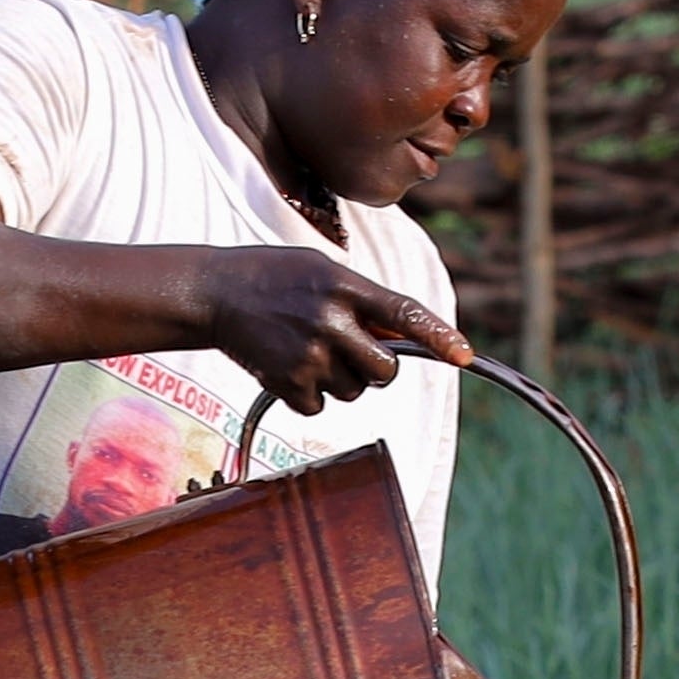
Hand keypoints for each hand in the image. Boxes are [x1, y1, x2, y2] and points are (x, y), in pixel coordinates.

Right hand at [183, 244, 462, 407]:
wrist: (213, 292)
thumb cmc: (275, 277)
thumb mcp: (323, 271)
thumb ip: (364, 300)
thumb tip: (402, 338)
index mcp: (345, 286)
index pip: (404, 313)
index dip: (439, 338)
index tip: (465, 357)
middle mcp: (330, 321)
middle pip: (384, 371)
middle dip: (377, 369)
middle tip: (350, 351)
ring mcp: (308, 354)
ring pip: (353, 392)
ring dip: (338, 379)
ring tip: (306, 348)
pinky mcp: (286, 382)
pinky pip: (319, 407)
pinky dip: (308, 395)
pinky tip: (287, 366)